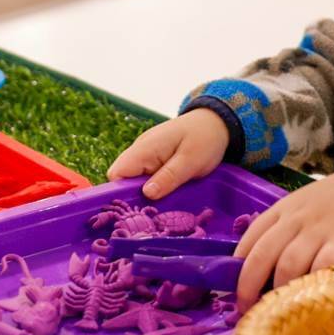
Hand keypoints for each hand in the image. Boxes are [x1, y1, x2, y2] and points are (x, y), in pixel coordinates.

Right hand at [107, 109, 229, 199]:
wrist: (216, 122)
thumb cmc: (205, 138)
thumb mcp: (191, 160)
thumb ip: (169, 176)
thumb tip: (146, 194)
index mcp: (145, 149)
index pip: (117, 174)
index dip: (121, 193)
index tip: (138, 210)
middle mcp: (140, 151)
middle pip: (123, 180)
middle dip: (136, 197)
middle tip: (155, 212)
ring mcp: (147, 156)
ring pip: (135, 181)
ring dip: (147, 195)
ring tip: (163, 207)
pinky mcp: (155, 161)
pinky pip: (146, 178)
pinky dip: (154, 189)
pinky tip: (168, 197)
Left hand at [233, 168, 333, 310]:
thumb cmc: (330, 204)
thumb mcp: (298, 207)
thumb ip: (279, 230)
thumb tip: (254, 267)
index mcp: (281, 210)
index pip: (250, 238)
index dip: (236, 267)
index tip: (232, 289)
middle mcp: (295, 220)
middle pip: (262, 254)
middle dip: (248, 285)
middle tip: (246, 308)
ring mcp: (319, 231)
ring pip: (288, 263)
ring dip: (278, 289)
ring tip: (276, 308)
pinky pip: (322, 266)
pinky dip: (312, 283)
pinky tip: (308, 297)